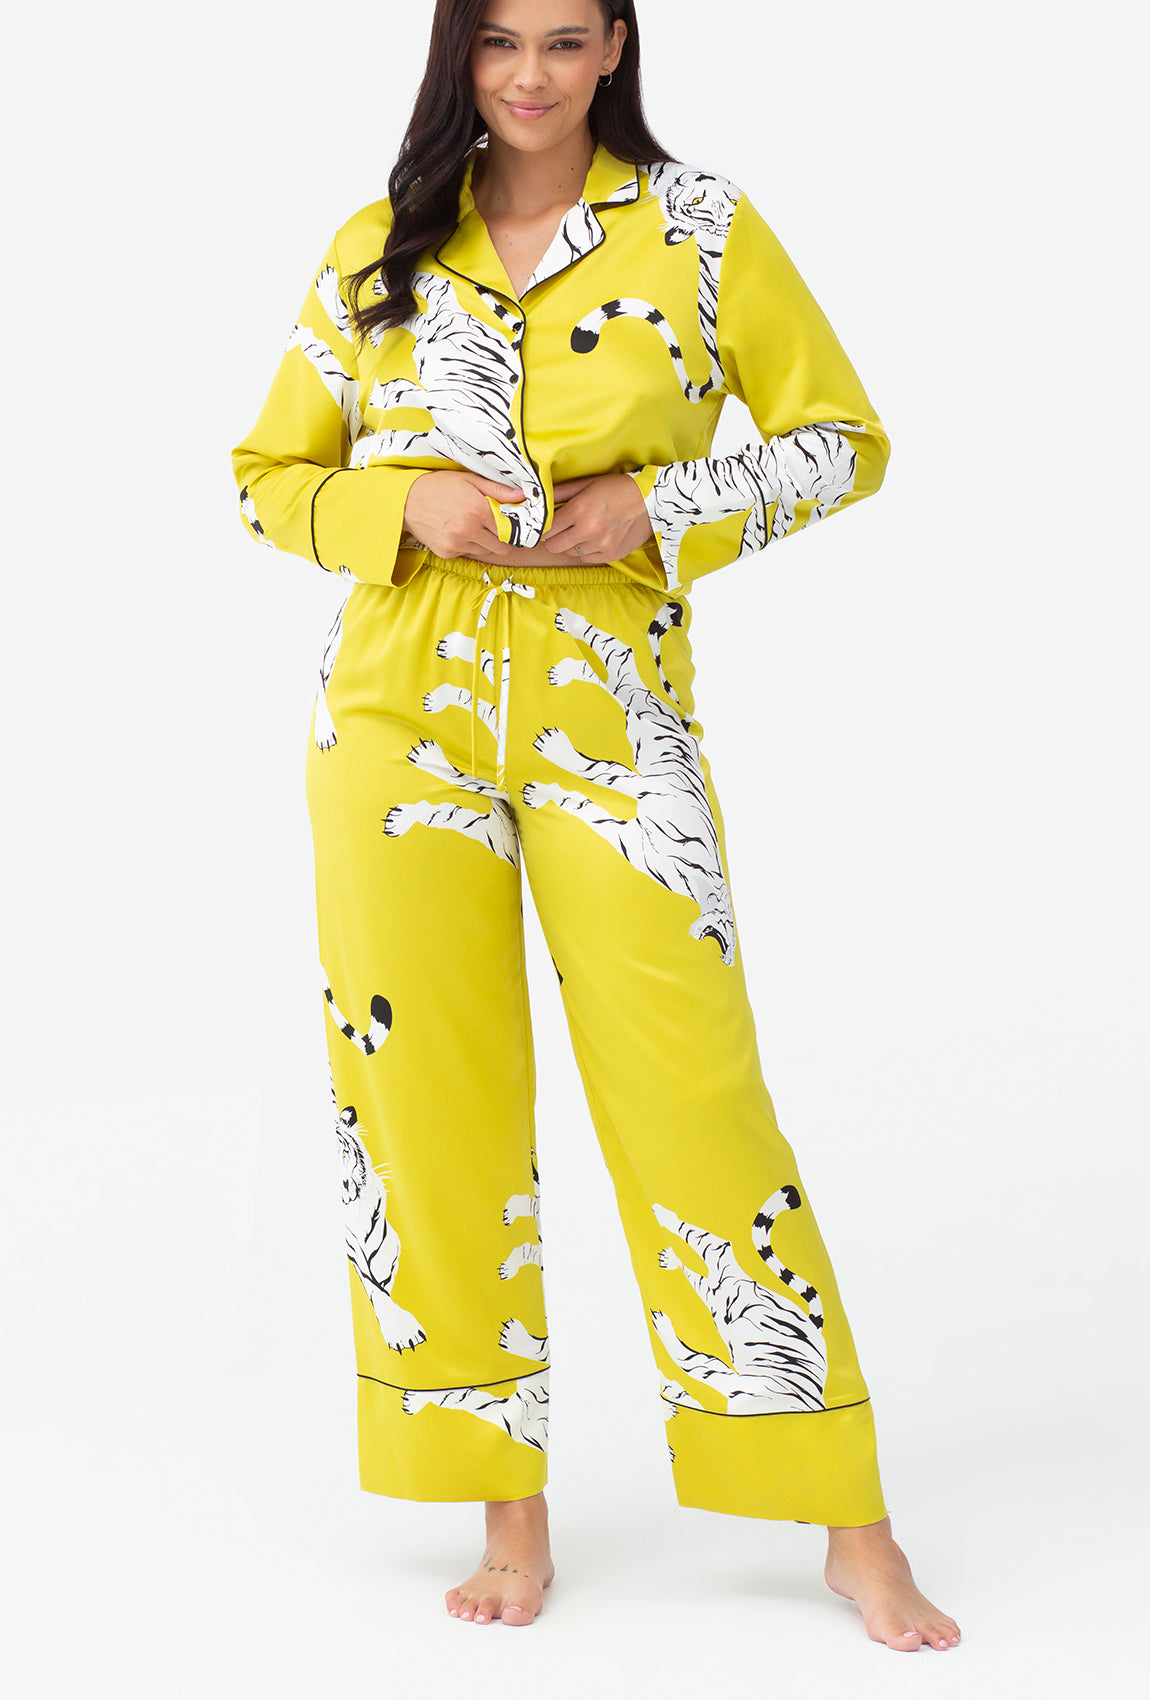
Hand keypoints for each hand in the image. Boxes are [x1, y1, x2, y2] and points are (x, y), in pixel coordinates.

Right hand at [401, 471, 528, 564]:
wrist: (406, 500)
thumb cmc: (439, 486)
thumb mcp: (470, 480)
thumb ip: (498, 490)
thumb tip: (522, 495)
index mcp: (478, 510)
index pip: (510, 529)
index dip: (513, 526)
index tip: (512, 523)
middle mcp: (469, 530)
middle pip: (501, 547)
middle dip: (502, 539)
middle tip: (495, 527)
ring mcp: (457, 544)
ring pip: (486, 552)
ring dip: (485, 542)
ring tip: (473, 526)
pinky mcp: (447, 553)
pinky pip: (468, 553)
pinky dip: (468, 545)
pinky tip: (458, 531)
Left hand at [538, 472, 654, 563]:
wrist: (652, 500)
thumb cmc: (618, 487)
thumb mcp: (588, 483)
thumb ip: (561, 492)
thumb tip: (537, 497)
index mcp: (580, 510)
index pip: (547, 528)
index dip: (543, 527)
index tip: (545, 524)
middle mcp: (589, 531)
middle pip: (554, 546)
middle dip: (553, 538)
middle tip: (560, 528)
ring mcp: (601, 545)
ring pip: (570, 553)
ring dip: (570, 544)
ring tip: (580, 530)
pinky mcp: (612, 555)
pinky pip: (587, 559)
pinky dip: (586, 550)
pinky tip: (594, 538)